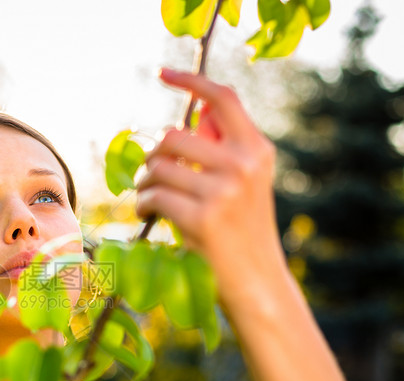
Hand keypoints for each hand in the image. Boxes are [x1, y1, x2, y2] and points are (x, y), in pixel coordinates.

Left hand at [136, 68, 288, 312]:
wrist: (259, 283)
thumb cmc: (244, 233)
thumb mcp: (246, 184)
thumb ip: (223, 150)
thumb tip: (194, 114)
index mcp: (257, 151)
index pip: (223, 99)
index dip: (190, 81)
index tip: (163, 74)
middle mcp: (243, 164)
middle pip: (175, 134)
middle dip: (154, 155)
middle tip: (151, 176)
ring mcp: (224, 191)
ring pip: (158, 165)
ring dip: (144, 182)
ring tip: (149, 199)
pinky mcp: (202, 218)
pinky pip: (153, 196)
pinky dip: (144, 205)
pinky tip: (149, 216)